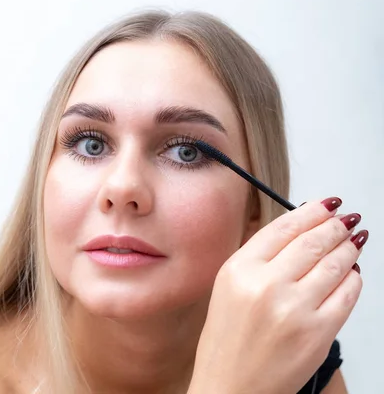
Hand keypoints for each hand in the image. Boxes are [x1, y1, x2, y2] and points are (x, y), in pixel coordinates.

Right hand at [188, 197, 366, 393]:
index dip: (311, 211)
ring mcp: (294, 309)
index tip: (325, 205)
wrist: (230, 387)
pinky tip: (353, 273)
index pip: (283, 227)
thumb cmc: (226, 342)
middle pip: (313, 241)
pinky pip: (347, 294)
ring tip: (353, 241)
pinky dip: (355, 280)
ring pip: (335, 264)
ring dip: (349, 248)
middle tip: (345, 220)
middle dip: (335, 226)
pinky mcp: (318, 332)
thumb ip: (258, 260)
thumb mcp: (226, 289)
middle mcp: (265, 285)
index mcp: (238, 270)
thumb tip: (298, 232)